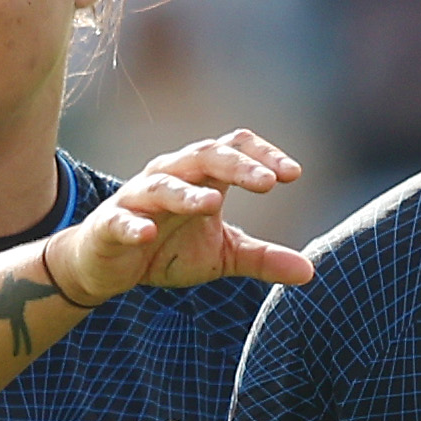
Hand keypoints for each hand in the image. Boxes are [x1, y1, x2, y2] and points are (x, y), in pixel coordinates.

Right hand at [52, 130, 317, 303]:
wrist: (109, 267)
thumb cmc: (168, 250)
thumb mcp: (222, 256)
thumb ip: (263, 259)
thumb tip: (310, 271)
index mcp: (201, 176)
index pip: (234, 149)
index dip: (263, 156)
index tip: (293, 174)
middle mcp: (171, 176)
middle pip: (204, 156)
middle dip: (237, 167)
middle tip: (268, 183)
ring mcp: (138, 197)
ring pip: (163, 184)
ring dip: (188, 193)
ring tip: (213, 203)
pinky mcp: (110, 223)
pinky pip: (121, 219)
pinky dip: (133, 224)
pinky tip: (146, 234)